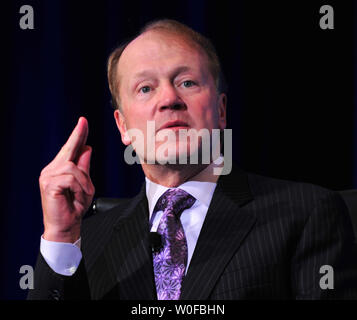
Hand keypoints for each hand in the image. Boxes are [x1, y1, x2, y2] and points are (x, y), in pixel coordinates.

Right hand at [39, 117, 94, 242]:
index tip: (83, 122)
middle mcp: (51, 170)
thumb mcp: (85, 184)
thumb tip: (87, 148)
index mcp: (59, 169)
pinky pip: (70, 177)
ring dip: (84, 181)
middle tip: (83, 122)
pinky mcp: (49, 184)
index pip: (69, 149)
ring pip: (73, 167)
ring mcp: (48, 176)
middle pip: (68, 150)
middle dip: (77, 136)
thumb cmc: (74, 207)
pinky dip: (79, 187)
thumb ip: (84, 167)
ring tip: (84, 193)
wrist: (66, 226)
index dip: (77, 135)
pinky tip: (78, 196)